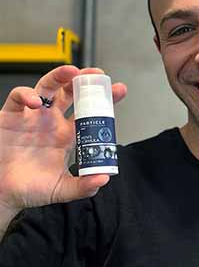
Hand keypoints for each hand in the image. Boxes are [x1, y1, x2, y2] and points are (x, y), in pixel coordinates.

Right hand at [0, 65, 126, 210]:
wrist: (3, 194)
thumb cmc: (30, 189)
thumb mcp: (62, 190)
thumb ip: (83, 186)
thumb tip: (103, 178)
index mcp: (66, 135)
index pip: (89, 112)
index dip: (103, 99)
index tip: (119, 90)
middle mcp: (51, 121)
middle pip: (71, 92)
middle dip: (85, 80)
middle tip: (97, 75)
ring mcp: (32, 117)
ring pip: (47, 87)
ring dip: (59, 76)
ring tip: (71, 72)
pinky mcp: (10, 116)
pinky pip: (18, 98)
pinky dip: (26, 95)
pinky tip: (35, 101)